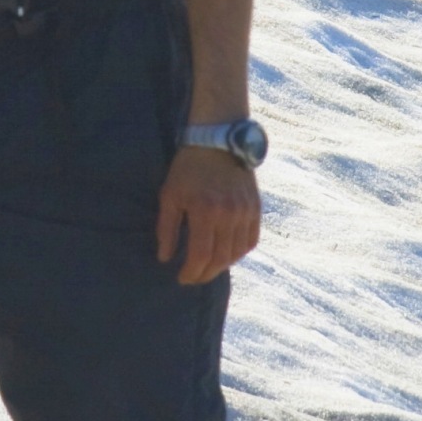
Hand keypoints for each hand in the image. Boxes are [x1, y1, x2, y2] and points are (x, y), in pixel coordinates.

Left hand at [156, 145, 260, 285]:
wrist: (218, 141)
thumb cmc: (188, 168)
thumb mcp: (170, 195)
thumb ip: (167, 228)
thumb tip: (165, 258)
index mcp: (205, 211)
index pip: (201, 255)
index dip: (191, 272)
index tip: (182, 279)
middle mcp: (229, 214)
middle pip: (221, 259)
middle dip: (206, 274)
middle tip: (194, 278)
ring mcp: (245, 211)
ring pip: (238, 252)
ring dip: (222, 266)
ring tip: (208, 268)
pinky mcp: (256, 207)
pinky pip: (251, 240)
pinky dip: (240, 253)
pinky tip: (227, 255)